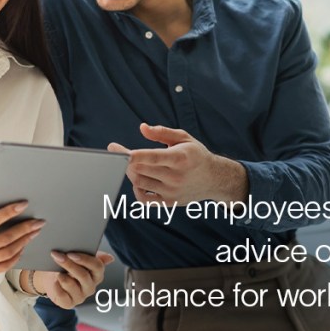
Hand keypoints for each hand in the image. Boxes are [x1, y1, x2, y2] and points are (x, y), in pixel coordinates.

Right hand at [0, 193, 44, 276]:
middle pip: (6, 238)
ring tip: (34, 233)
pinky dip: (16, 257)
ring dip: (24, 242)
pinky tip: (23, 247)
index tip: (23, 204)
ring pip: (8, 253)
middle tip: (38, 221)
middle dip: (25, 228)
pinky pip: (4, 266)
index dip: (10, 211)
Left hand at [32, 251, 114, 308]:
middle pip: (83, 275)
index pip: (97, 266)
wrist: (51, 278)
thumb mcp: (77, 257)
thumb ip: (91, 254)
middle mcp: (90, 287)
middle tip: (58, 256)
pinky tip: (54, 282)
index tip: (70, 253)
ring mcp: (80, 296)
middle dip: (69, 265)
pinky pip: (63, 295)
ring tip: (56, 271)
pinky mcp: (69, 304)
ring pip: (72, 285)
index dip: (84, 259)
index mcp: (97, 274)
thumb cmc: (67, 266)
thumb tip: (110, 258)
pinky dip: (56, 287)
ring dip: (62, 276)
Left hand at [107, 123, 246, 204]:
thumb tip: (142, 128)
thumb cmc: (196, 155)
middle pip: (140, 170)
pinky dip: (136, 189)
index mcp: (180, 158)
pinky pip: (143, 199)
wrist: (214, 179)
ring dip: (130, 173)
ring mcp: (172, 191)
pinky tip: (140, 180)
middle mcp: (176, 176)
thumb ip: (162, 132)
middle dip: (126, 161)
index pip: (151, 157)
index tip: (115, 148)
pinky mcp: (169, 202)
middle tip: (121, 153)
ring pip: (139, 183)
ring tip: (133, 164)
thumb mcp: (184, 138)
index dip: (131, 154)